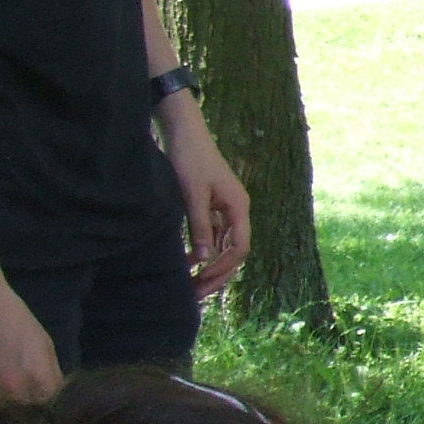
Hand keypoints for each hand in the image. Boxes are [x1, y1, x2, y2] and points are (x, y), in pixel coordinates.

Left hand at [162, 98, 250, 298]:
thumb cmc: (189, 159)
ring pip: (224, 245)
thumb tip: (204, 260)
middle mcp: (237, 210)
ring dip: (210, 265)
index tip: (202, 279)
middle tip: (197, 292)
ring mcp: (226, 208)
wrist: (183, 131)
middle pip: (234, 251)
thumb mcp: (192, 194)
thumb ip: (200, 227)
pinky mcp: (213, 205)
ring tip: (191, 281)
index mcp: (239, 207)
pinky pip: (214, 235)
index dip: (222, 268)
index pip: (239, 248)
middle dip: (218, 274)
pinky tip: (189, 259)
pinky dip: (204, 250)